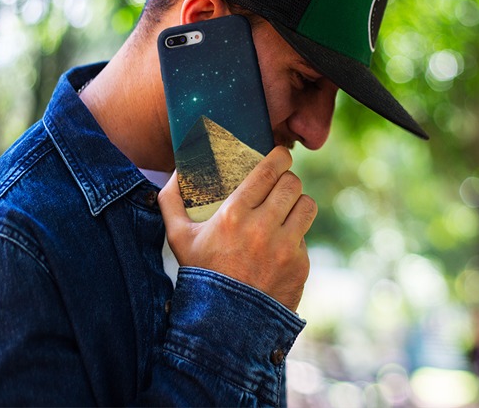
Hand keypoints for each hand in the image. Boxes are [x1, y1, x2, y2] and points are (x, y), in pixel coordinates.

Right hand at [158, 146, 315, 311]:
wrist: (224, 324)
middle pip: (292, 184)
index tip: (281, 155)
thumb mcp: (178, 237)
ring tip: (288, 208)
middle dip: (288, 180)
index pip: (269, 171)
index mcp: (234, 214)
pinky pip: (305, 237)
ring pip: (307, 205)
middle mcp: (262, 228)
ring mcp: (284, 248)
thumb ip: (171, 200)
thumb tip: (177, 171)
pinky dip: (295, 237)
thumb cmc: (200, 274)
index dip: (280, 157)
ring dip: (298, 204)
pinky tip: (281, 244)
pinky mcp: (300, 265)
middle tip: (282, 184)